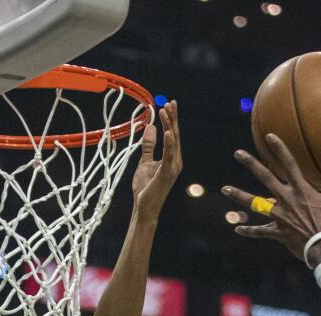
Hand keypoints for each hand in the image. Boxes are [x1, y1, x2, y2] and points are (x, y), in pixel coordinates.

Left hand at [131, 101, 182, 222]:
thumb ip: (149, 145)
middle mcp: (175, 161)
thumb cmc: (146, 187)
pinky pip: (169, 156)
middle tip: (170, 102)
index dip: (170, 120)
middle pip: (174, 135)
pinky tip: (167, 132)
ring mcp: (172, 168)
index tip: (168, 105)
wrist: (145, 207)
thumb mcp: (145, 161)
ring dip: (170, 126)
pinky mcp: (167, 174)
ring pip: (172, 142)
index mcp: (171, 158)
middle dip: (172, 118)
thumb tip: (151, 127)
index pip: (172, 135)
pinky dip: (169, 143)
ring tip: (166, 111)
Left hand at [223, 135, 320, 262]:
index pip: (288, 162)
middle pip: (265, 177)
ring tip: (225, 189)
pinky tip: (237, 228)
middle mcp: (287, 199)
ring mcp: (280, 216)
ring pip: (255, 203)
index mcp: (302, 189)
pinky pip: (261, 232)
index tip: (268, 136)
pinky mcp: (278, 233)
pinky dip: (249, 230)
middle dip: (251, 164)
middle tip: (238, 153)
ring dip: (239, 195)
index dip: (279, 148)